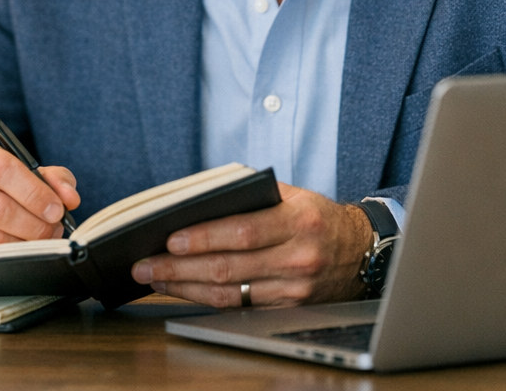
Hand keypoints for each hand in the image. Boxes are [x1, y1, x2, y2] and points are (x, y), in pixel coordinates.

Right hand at [0, 137, 79, 254]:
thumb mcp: (17, 169)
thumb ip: (50, 178)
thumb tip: (69, 198)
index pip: (2, 169)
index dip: (34, 192)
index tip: (57, 209)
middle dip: (34, 225)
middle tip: (53, 230)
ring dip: (23, 245)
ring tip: (39, 241)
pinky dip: (5, 260)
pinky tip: (16, 252)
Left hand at [129, 182, 371, 306]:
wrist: (361, 251)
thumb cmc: (316, 217)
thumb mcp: (292, 195)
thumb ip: (250, 196)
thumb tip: (196, 203)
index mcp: (297, 222)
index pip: (241, 232)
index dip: (203, 237)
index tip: (170, 239)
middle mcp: (297, 258)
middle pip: (228, 267)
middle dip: (179, 267)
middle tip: (145, 265)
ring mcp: (294, 289)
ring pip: (229, 293)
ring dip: (185, 287)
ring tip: (155, 278)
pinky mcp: (288, 309)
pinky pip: (239, 307)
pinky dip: (206, 299)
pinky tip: (183, 290)